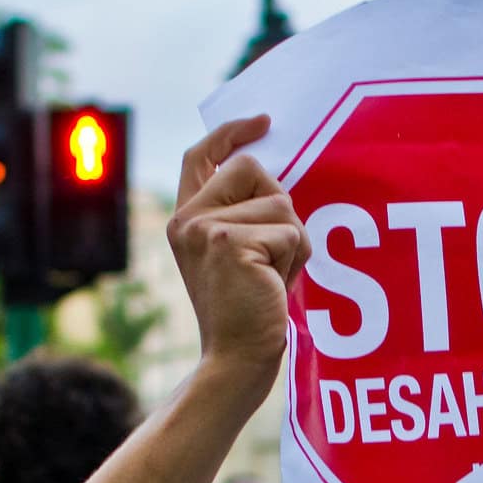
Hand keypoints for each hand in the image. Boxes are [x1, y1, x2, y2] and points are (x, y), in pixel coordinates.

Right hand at [168, 116, 310, 380]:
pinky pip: (290, 231)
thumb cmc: (250, 312)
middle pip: (253, 168)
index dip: (232, 133)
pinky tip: (273, 287)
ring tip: (272, 278)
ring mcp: (205, 228)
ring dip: (292, 241)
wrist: (236, 359)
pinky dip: (295, 260)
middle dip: (279, 207)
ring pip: (280, 201)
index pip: (202, 155)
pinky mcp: (230, 241)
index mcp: (186, 219)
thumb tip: (279, 178)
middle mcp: (188, 219)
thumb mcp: (243, 254)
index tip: (263, 123)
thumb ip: (247, 215)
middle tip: (271, 258)